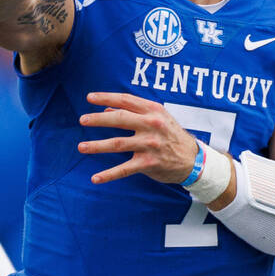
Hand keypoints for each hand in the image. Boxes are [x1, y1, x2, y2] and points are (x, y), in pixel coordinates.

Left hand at [77, 92, 199, 184]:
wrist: (193, 159)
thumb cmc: (171, 134)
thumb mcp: (157, 117)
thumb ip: (133, 112)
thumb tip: (106, 109)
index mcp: (153, 110)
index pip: (125, 100)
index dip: (106, 97)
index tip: (89, 97)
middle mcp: (151, 125)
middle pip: (119, 118)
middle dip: (98, 119)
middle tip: (82, 119)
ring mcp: (149, 145)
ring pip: (117, 144)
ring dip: (96, 146)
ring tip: (81, 147)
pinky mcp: (148, 164)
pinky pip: (124, 169)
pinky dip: (108, 174)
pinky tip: (95, 178)